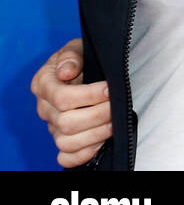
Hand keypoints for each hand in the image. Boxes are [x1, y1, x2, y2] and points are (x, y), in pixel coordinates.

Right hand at [30, 38, 112, 167]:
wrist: (86, 68)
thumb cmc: (82, 57)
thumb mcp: (77, 47)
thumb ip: (71, 54)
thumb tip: (67, 71)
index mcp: (44, 84)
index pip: (62, 97)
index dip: (89, 95)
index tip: (110, 89)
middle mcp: (45, 108)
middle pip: (67, 123)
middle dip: (98, 115)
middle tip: (118, 106)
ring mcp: (52, 127)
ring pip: (66, 143)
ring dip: (95, 135)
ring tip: (114, 123)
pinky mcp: (63, 140)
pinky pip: (66, 158)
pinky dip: (83, 154)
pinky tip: (101, 142)